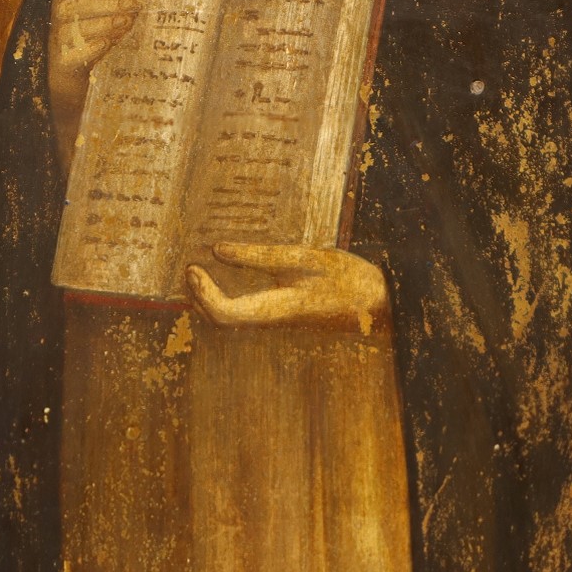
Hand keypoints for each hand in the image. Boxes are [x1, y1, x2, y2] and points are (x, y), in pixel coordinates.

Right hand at [48, 0, 141, 158]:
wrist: (75, 90)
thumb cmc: (95, 47)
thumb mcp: (104, 20)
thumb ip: (118, 3)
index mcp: (65, 1)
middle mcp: (57, 20)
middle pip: (78, 3)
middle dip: (110, 1)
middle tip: (137, 5)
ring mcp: (58, 43)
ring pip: (77, 27)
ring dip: (105, 22)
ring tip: (127, 23)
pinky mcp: (63, 67)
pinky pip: (77, 55)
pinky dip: (93, 48)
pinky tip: (109, 44)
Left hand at [184, 242, 389, 334]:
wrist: (381, 306)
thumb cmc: (349, 281)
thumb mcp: (306, 258)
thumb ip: (259, 256)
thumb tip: (217, 250)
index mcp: (278, 309)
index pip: (225, 314)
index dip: (202, 294)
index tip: (191, 267)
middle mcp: (272, 321)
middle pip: (220, 321)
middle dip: (198, 297)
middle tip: (190, 266)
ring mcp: (276, 321)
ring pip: (230, 319)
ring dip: (210, 297)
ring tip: (203, 267)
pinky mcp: (280, 316)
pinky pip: (243, 312)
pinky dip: (227, 295)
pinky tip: (228, 272)